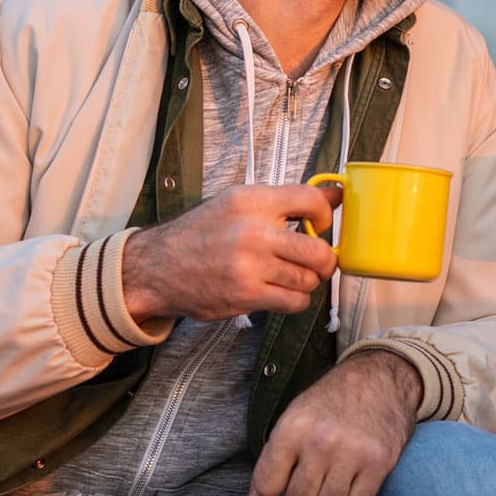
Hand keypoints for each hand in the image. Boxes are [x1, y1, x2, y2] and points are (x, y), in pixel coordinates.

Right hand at [121, 183, 342, 323]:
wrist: (158, 267)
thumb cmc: (200, 234)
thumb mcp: (238, 202)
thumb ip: (287, 199)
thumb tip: (337, 194)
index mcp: (252, 200)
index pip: (312, 200)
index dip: (326, 215)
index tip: (320, 224)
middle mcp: (253, 231)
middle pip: (319, 250)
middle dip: (325, 259)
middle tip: (316, 260)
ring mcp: (250, 265)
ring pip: (309, 279)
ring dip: (307, 281)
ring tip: (291, 276)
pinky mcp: (247, 295)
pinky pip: (294, 301)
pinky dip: (296, 300)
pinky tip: (282, 292)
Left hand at [233, 350, 421, 495]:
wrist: (378, 378)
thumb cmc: (328, 404)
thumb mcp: (290, 425)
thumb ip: (265, 473)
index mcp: (292, 429)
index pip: (268, 486)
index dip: (276, 486)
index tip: (289, 473)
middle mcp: (321, 442)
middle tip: (314, 477)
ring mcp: (352, 454)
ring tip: (334, 480)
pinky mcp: (379, 464)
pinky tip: (354, 483)